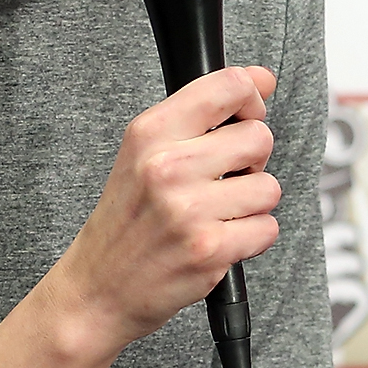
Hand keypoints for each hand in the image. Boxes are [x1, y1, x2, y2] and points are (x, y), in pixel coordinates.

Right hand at [52, 65, 281, 348]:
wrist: (98, 289)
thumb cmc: (127, 220)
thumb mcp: (145, 153)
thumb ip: (202, 113)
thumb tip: (262, 78)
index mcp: (150, 133)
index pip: (229, 86)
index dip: (251, 99)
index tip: (248, 114)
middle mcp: (167, 166)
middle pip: (260, 137)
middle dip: (252, 161)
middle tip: (222, 180)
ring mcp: (189, 209)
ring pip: (269, 187)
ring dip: (252, 204)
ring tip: (215, 213)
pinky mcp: (210, 249)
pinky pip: (268, 228)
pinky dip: (251, 238)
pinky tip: (218, 239)